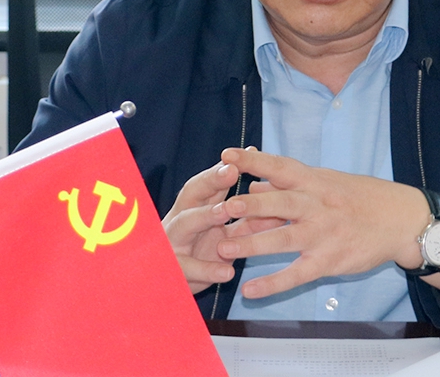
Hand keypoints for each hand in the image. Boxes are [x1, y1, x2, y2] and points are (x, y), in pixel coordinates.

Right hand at [162, 160, 285, 293]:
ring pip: (185, 223)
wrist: (163, 288)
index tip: (248, 152)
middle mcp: (181, 220)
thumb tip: (276, 195)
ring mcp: (173, 243)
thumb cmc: (198, 254)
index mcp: (195, 208)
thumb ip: (246, 216)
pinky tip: (228, 271)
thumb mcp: (224, 233)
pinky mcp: (172, 270)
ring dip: (205, 215)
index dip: (228, 166)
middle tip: (232, 170)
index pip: (210, 181)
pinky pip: (187, 268)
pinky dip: (207, 269)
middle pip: (192, 193)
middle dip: (211, 180)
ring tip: (226, 211)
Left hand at [213, 147, 432, 299]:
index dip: (254, 161)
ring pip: (284, 239)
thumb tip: (254, 184)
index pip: (281, 167)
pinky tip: (249, 290)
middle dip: (251, 206)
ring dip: (253, 244)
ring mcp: (324, 235)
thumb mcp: (327, 181)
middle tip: (222, 208)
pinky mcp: (330, 261)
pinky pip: (297, 274)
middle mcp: (318, 205)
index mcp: (315, 181)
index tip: (227, 154)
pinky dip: (273, 284)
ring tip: (223, 248)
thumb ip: (289, 185)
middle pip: (281, 203)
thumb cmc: (361, 197)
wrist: (402, 220)